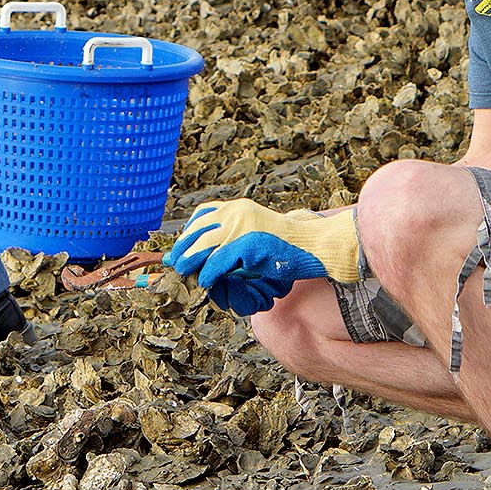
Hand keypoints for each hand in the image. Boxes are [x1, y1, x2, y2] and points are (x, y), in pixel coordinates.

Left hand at [165, 199, 359, 314]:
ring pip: (204, 245)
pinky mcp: (248, 244)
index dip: (189, 232)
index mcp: (239, 208)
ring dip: (191, 261)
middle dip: (184, 247)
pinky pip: (219, 261)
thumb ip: (229, 241)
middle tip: (175, 263)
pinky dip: (209, 273)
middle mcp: (238, 213)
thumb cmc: (285, 246)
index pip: (203, 215)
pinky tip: (206, 281)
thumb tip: (202, 251)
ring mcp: (243, 227)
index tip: (180, 248)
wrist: (315, 245)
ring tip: (184, 272)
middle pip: (199, 230)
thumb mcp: (253, 237)